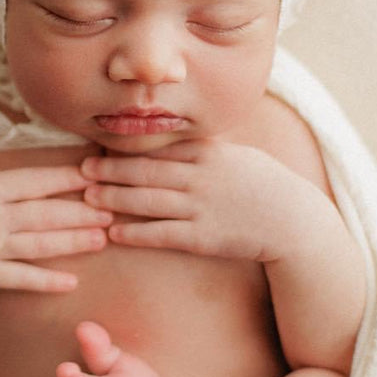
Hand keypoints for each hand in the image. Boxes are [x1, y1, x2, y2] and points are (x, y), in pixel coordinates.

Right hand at [0, 165, 112, 291]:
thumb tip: (35, 177)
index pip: (33, 180)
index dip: (66, 177)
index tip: (96, 173)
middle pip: (44, 212)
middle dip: (82, 210)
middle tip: (113, 209)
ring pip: (38, 243)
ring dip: (73, 241)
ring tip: (103, 239)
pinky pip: (19, 278)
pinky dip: (45, 280)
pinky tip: (71, 281)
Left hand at [81, 141, 323, 262]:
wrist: (293, 221)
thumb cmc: (264, 186)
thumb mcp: (237, 156)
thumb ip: (204, 149)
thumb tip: (177, 138)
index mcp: (208, 154)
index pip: (159, 149)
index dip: (126, 150)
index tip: (100, 148)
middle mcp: (201, 177)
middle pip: (146, 172)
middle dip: (111, 170)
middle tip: (82, 170)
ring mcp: (201, 207)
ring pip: (148, 201)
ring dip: (115, 199)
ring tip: (90, 198)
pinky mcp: (203, 237)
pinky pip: (162, 234)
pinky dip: (136, 233)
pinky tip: (115, 233)